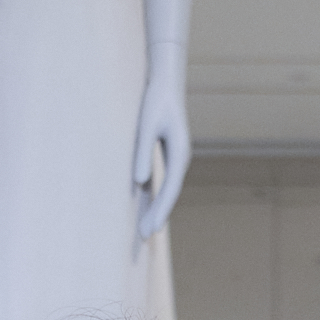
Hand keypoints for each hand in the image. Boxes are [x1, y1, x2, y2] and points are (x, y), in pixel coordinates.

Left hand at [129, 76, 189, 239]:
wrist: (166, 82)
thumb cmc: (156, 101)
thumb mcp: (147, 126)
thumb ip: (143, 153)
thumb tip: (139, 182)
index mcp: (179, 153)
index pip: (169, 189)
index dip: (159, 211)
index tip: (149, 230)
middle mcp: (181, 159)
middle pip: (168, 193)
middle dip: (157, 215)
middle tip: (143, 238)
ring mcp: (175, 158)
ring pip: (166, 189)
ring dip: (155, 209)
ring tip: (143, 230)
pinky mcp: (168, 155)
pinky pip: (161, 181)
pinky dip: (154, 196)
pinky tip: (144, 207)